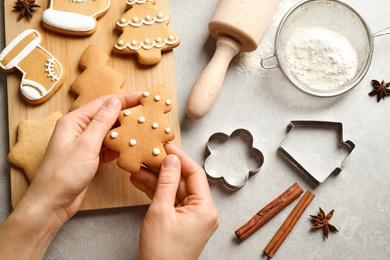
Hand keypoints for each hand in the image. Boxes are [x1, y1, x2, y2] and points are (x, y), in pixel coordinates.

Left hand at [0, 92, 139, 258]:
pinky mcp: (91, 157)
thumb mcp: (86, 144)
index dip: (125, 98)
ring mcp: (86, 144)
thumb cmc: (63, 174)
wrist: (52, 203)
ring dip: (126, 130)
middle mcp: (80, 129)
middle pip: (108, 116)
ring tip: (145, 128)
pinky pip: (109, 146)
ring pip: (110, 132)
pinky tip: (133, 146)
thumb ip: (102, 122)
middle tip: (148, 112)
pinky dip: (121, 146)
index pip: (104, 103)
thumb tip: (116, 101)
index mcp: (74, 121)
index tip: (143, 96)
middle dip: (128, 114)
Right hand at [130, 144, 219, 259]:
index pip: (195, 173)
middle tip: (149, 157)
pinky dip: (157, 192)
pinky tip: (141, 182)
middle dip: (164, 169)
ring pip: (174, 190)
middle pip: (183, 181)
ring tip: (139, 169)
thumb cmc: (162, 253)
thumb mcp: (160, 212)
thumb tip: (171, 160)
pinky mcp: (182, 221)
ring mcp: (193, 217)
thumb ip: (166, 183)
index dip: (180, 157)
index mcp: (205, 208)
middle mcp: (203, 211)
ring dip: (157, 180)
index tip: (167, 146)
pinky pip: (171, 201)